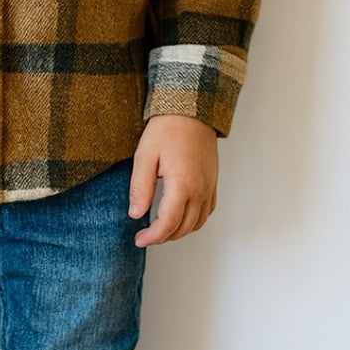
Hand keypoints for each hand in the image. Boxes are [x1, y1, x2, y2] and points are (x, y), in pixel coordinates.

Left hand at [128, 115, 218, 246]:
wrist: (191, 109)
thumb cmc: (167, 128)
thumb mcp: (145, 156)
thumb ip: (140, 187)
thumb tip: (135, 214)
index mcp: (183, 185)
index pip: (168, 223)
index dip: (152, 236)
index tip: (139, 239)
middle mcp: (200, 189)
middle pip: (184, 227)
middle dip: (163, 237)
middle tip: (145, 236)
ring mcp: (209, 186)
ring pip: (198, 223)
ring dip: (179, 231)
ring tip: (160, 229)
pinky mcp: (213, 181)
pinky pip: (207, 211)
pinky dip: (194, 221)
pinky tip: (181, 217)